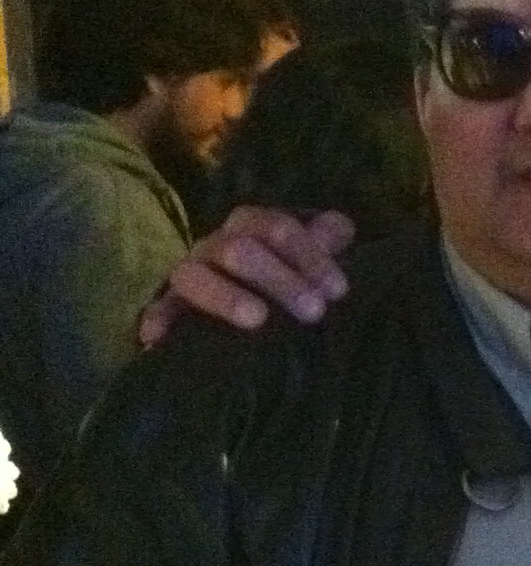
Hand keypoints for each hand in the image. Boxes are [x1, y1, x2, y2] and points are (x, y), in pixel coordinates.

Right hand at [136, 207, 354, 346]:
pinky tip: (161, 339)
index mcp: (250, 229)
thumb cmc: (282, 280)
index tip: (338, 290)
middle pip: (239, 249)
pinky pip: (156, 310)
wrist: (236, 311)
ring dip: (227, 296)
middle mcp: (215, 246)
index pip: (277, 228)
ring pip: (194, 275)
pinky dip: (158, 321)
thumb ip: (322, 242)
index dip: (309, 255)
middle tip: (314, 312)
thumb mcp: (304, 259)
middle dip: (279, 278)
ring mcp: (187, 276)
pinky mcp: (167, 307)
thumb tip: (340, 226)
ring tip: (257, 319)